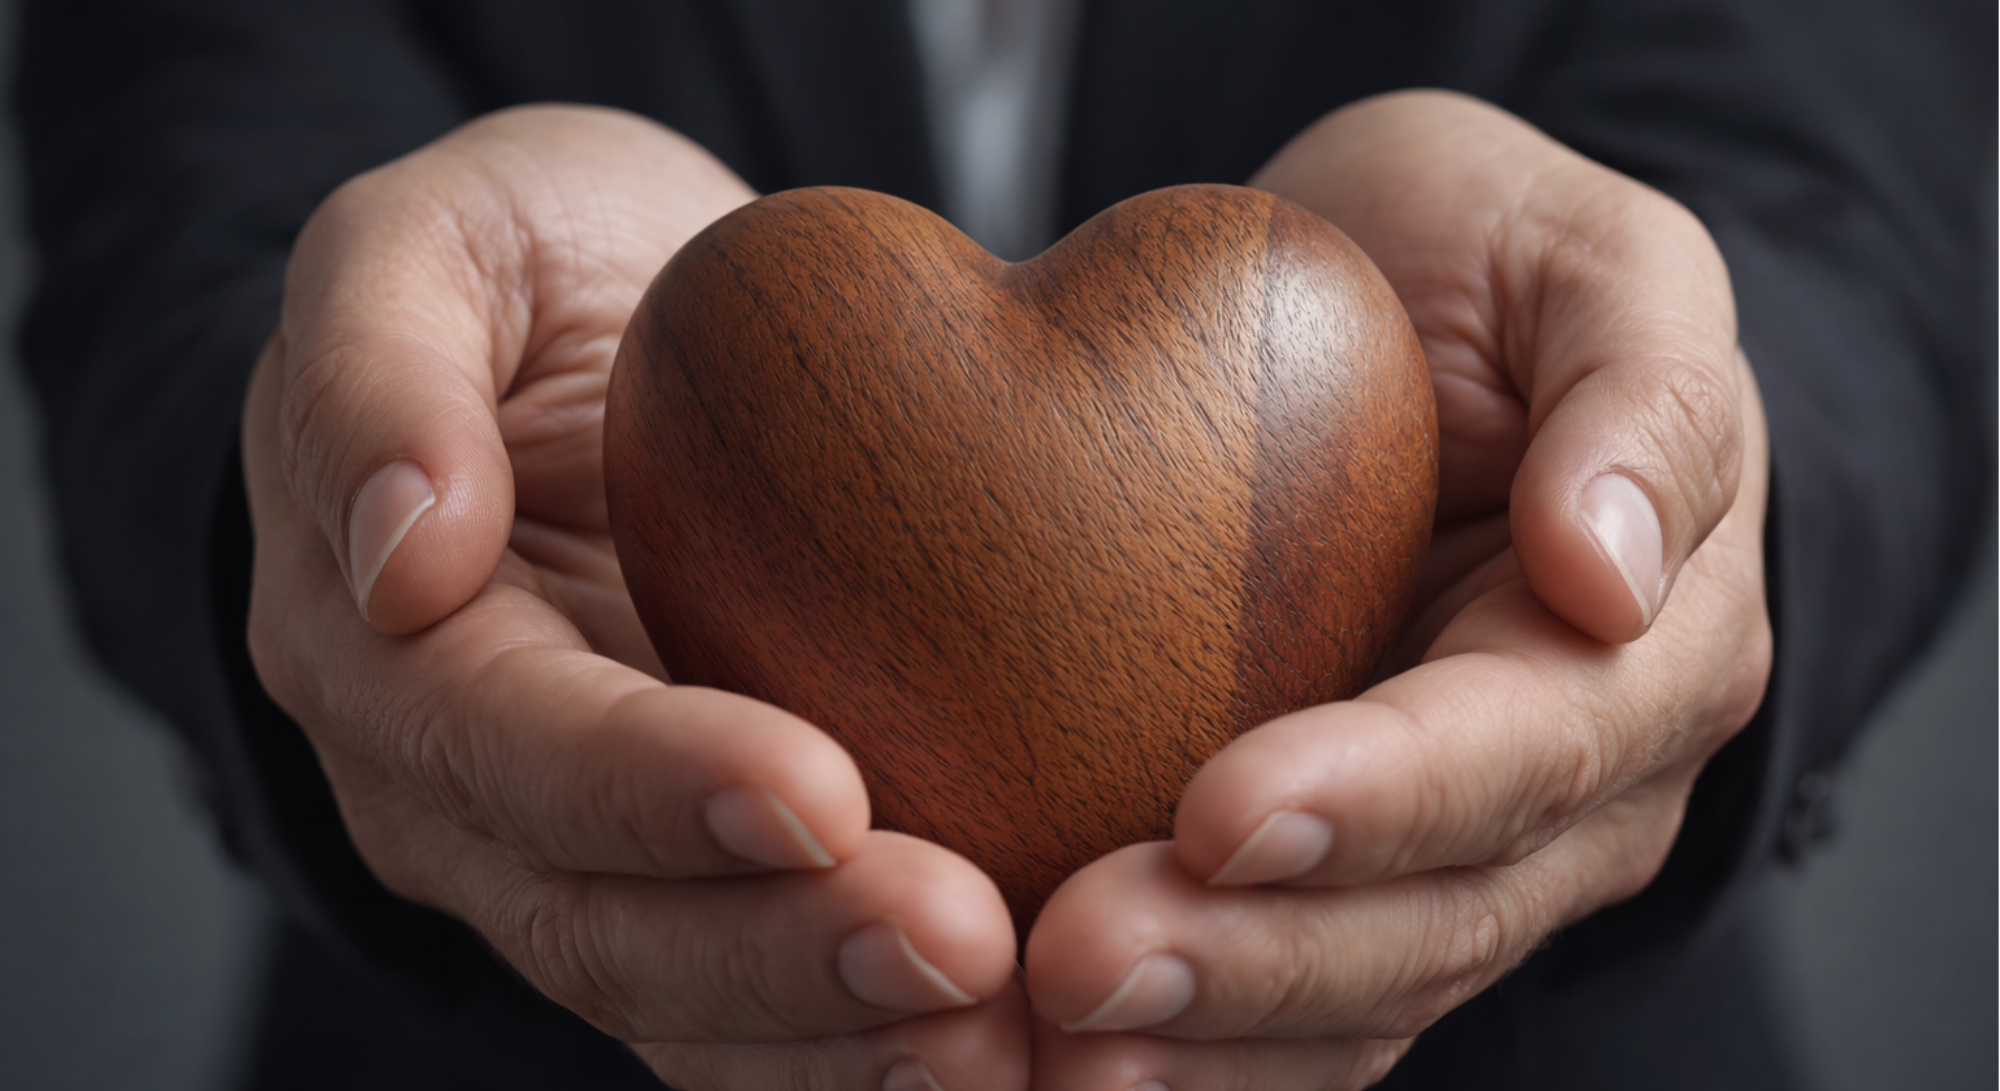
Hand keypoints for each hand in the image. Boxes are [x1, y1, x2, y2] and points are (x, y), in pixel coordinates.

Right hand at [241, 105, 1027, 1089]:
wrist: (613, 335)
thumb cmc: (530, 271)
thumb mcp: (435, 242)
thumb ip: (376, 364)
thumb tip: (401, 546)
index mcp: (386, 641)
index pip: (503, 744)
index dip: (647, 785)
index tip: (815, 794)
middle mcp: (466, 788)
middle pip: (598, 917)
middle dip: (776, 952)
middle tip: (958, 946)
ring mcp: (576, 853)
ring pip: (682, 997)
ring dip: (838, 1037)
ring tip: (999, 1043)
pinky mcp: (690, 877)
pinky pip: (759, 1005)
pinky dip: (863, 1047)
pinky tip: (999, 1056)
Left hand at [1020, 91, 1772, 1087]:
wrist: (1418, 304)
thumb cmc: (1497, 267)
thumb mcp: (1597, 262)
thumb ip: (1642, 399)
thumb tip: (1608, 572)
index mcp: (1647, 644)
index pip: (1521, 752)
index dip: (1380, 799)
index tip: (1221, 813)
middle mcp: (1572, 786)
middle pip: (1436, 915)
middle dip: (1260, 958)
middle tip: (1079, 965)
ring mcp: (1463, 849)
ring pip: (1357, 991)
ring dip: (1208, 1033)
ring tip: (1049, 1039)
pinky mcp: (1352, 871)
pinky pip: (1292, 1000)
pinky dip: (1192, 1045)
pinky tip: (1060, 1057)